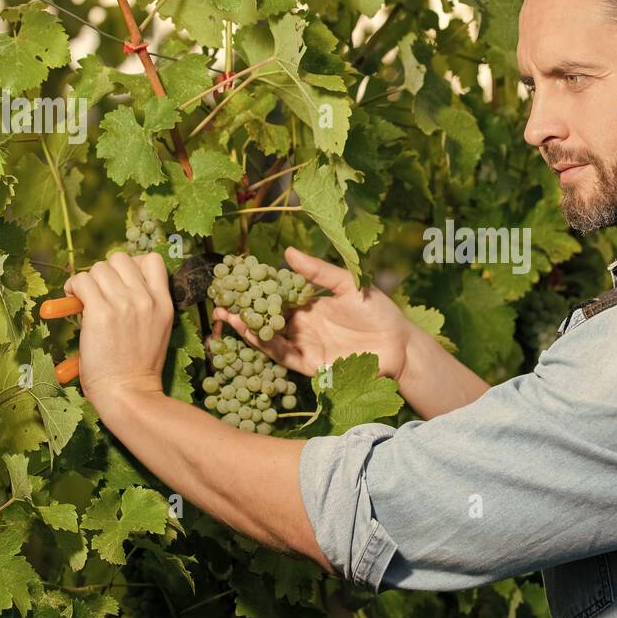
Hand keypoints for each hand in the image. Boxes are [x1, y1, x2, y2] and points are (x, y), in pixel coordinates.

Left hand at [64, 251, 174, 412]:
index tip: (120, 281)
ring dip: (87, 281)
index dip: (131, 265)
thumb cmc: (138, 368)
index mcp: (164, 302)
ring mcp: (124, 304)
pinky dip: (73, 288)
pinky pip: (82, 281)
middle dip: (105, 272)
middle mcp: (146, 299)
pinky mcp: (100, 313)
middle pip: (120, 259)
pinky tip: (72, 301)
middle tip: (97, 291)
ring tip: (82, 297)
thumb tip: (119, 284)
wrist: (129, 392)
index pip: (151, 259)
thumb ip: (146, 305)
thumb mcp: (158, 330)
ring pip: (99, 268)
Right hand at [214, 246, 416, 380]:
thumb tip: (287, 252)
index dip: (254, 289)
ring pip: (269, 338)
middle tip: (217, 300)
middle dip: (242, 311)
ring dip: (247, 329)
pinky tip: (251, 334)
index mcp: (309, 305)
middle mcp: (303, 326)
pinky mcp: (311, 364)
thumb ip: (318, 272)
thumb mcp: (348, 284)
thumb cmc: (378, 310)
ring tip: (226, 316)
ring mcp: (305, 345)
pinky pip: (283, 356)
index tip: (233, 279)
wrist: (398, 344)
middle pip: (266, 319)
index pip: (275, 296)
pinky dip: (266, 346)